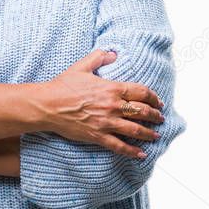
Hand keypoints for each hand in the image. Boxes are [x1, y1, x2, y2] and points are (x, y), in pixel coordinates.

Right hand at [36, 49, 165, 159]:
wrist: (47, 105)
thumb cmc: (63, 85)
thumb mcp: (82, 66)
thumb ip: (99, 57)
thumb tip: (113, 53)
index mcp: (111, 88)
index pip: (141, 92)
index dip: (153, 98)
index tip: (158, 102)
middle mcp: (112, 106)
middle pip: (142, 111)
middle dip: (155, 116)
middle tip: (161, 118)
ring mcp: (106, 122)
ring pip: (135, 129)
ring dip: (148, 133)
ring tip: (156, 136)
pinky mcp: (97, 136)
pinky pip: (119, 146)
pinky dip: (132, 151)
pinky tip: (141, 154)